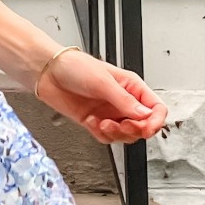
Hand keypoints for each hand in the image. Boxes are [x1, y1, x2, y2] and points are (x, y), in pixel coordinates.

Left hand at [35, 48, 166, 144]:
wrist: (48, 73)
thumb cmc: (75, 67)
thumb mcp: (103, 82)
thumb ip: (125, 100)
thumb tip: (145, 115)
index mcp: (132, 87)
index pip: (156, 108)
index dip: (155, 121)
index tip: (147, 128)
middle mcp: (123, 101)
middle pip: (143, 126)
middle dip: (134, 129)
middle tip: (122, 125)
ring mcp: (109, 113)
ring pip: (126, 135)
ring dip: (116, 133)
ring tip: (103, 123)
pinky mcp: (95, 122)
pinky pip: (106, 137)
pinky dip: (100, 134)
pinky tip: (90, 121)